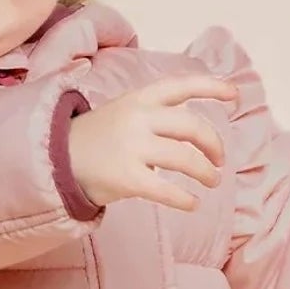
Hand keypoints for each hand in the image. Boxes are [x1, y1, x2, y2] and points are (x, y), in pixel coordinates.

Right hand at [67, 73, 239, 212]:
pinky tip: (193, 203)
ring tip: (212, 181)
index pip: (182, 85)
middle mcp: (138, 119)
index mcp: (139, 98)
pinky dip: (185, 199)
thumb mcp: (123, 112)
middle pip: (192, 126)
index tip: (234, 94)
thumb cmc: (96, 139)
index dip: (212, 87)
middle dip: (214, 144)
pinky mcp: (126, 178)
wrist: (55, 160)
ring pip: (185, 159)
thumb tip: (195, 132)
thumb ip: (156, 115)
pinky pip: (166, 190)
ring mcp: (132, 148)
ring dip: (206, 172)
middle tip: (220, 161)